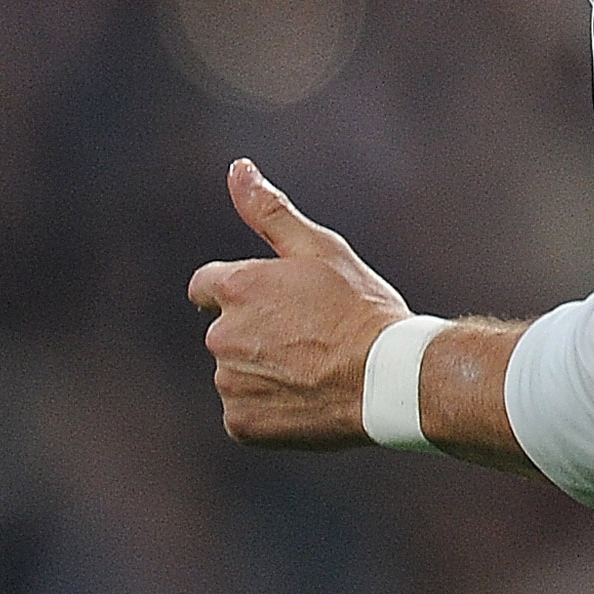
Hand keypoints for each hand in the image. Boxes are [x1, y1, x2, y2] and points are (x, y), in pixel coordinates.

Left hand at [188, 159, 410, 447]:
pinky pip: (244, 413)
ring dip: (263, 371)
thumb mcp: (319, 249)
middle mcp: (222, 336)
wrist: (388, 377)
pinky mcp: (240, 424)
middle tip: (309, 337)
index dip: (239, 292)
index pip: (205, 286)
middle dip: (256, 332)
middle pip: (225, 331)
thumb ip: (269, 211)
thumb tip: (238, 168)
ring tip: (313, 369)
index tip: (271, 303)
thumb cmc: (360, 307)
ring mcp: (229, 383)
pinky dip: (268, 408)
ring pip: (236, 373)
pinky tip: (306, 399)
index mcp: (237, 287)